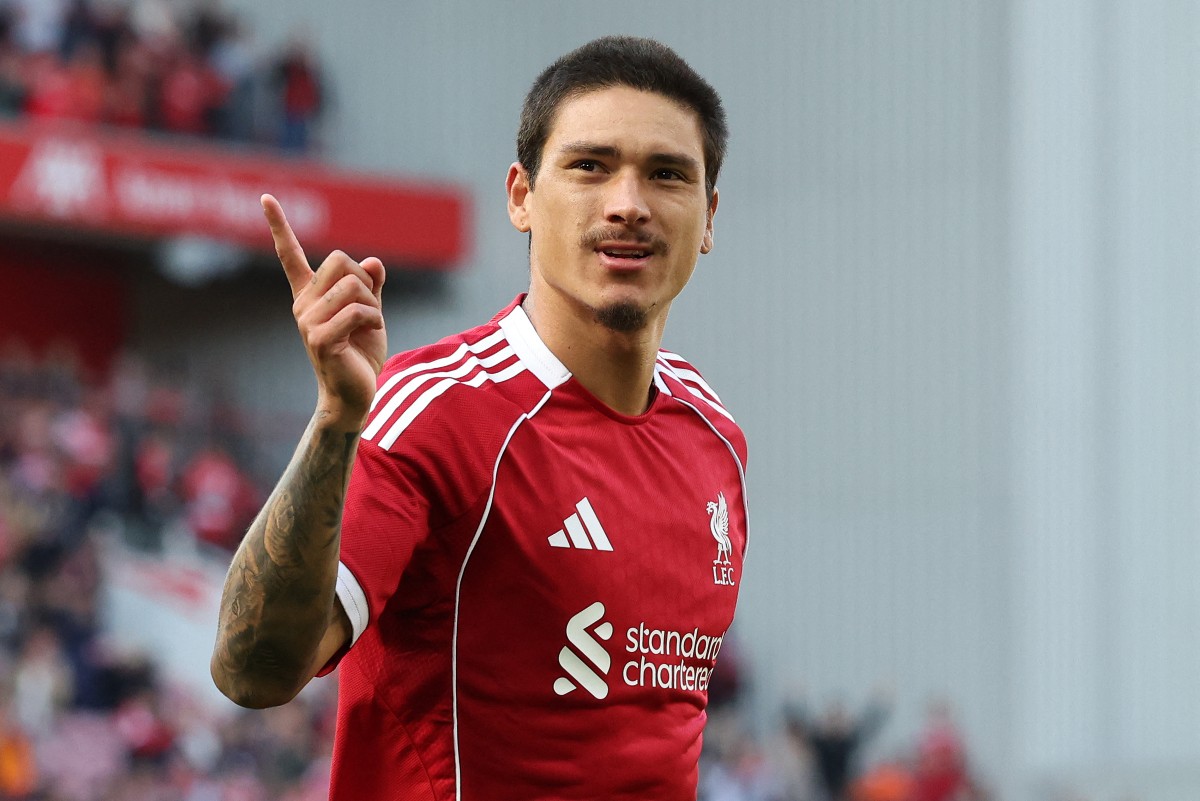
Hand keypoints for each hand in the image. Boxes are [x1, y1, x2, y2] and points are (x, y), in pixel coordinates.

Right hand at [262, 194, 386, 426]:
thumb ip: (372, 286)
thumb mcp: (371, 313)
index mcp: (309, 295)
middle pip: (340, 260)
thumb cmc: (360, 353)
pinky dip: (374, 319)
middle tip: (369, 308)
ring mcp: (308, 322)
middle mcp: (302, 305)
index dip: (279, 226)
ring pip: (353, 285)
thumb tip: (373, 260)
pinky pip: (357, 310)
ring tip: (369, 325)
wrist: (355, 393)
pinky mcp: (320, 339)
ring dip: (374, 304)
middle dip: (365, 279)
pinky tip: (370, 334)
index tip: (266, 197)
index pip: (289, 255)